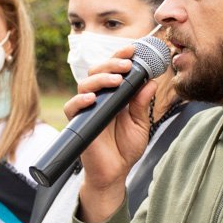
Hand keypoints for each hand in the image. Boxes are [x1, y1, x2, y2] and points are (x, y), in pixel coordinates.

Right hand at [67, 45, 155, 222]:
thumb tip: (150, 82)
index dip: (121, 57)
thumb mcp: (140, 124)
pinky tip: (93, 98)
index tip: (133, 49)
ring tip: (116, 80)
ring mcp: (87, 110)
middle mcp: (99, 99)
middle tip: (126, 64)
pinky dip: (80, 100)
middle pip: (97, 72)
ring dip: (100, 79)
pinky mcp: (78, 123)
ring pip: (85, 84)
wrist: (115, 173)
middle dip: (111, 64)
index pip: (114, 70)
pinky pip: (72, 107)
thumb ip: (142, 104)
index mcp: (114, 96)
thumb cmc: (125, 148)